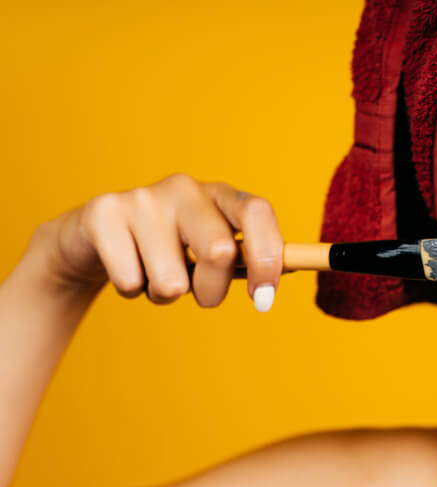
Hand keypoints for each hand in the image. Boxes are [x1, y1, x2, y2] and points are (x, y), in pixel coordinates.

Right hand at [36, 173, 283, 309]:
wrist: (96, 239)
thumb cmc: (170, 251)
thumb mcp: (213, 253)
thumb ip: (249, 260)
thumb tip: (290, 269)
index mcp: (220, 195)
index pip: (258, 213)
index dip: (267, 258)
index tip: (263, 298)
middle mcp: (185, 187)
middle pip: (219, 251)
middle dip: (212, 292)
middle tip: (199, 295)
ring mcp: (143, 197)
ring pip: (171, 280)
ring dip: (166, 295)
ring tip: (153, 274)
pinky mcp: (104, 213)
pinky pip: (130, 282)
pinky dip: (133, 291)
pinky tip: (126, 267)